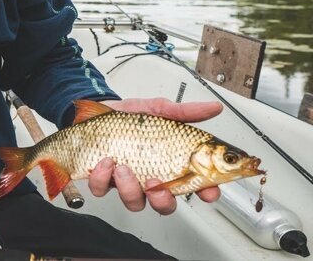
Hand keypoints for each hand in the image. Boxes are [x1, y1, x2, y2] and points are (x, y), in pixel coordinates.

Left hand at [87, 97, 222, 214]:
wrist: (99, 110)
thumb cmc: (130, 116)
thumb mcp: (159, 110)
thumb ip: (185, 112)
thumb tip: (213, 107)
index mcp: (168, 164)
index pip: (193, 184)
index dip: (205, 191)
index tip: (207, 190)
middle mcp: (149, 177)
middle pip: (164, 204)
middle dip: (162, 200)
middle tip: (154, 182)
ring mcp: (126, 181)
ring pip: (133, 202)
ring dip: (129, 188)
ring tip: (122, 166)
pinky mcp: (102, 178)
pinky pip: (101, 189)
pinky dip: (101, 178)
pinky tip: (103, 162)